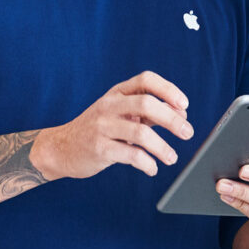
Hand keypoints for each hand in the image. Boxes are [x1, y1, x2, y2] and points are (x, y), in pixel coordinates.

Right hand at [31, 72, 195, 179]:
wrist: (60, 148)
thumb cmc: (98, 130)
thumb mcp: (119, 114)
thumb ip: (146, 112)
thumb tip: (180, 115)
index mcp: (116, 93)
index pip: (145, 79)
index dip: (168, 89)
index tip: (184, 105)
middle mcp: (108, 106)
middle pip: (147, 104)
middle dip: (172, 119)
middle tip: (187, 133)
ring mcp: (102, 127)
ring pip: (141, 133)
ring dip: (162, 148)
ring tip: (171, 158)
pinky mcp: (99, 149)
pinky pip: (131, 155)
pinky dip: (147, 164)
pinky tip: (152, 168)